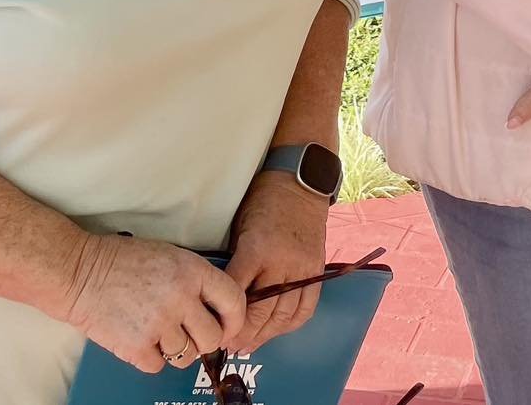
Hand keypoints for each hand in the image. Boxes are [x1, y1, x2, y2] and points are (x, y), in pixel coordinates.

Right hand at [56, 233, 246, 374]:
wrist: (80, 272)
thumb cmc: (123, 262)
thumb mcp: (169, 256)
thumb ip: (195, 280)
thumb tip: (218, 309)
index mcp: (192, 271)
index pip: (233, 301)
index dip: (234, 320)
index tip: (227, 327)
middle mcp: (180, 299)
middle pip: (212, 338)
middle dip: (203, 340)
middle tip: (188, 333)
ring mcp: (159, 324)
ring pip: (186, 356)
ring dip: (175, 349)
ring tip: (157, 330)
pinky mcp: (137, 346)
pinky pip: (158, 365)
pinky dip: (149, 356)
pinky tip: (139, 336)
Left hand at [223, 170, 330, 353]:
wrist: (300, 183)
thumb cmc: (262, 200)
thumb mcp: (240, 226)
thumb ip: (235, 260)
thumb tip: (220, 293)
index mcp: (257, 249)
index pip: (236, 292)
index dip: (224, 316)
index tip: (213, 329)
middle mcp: (282, 263)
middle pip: (261, 311)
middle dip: (243, 334)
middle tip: (229, 346)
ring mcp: (302, 269)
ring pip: (284, 315)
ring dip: (265, 335)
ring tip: (249, 345)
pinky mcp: (317, 271)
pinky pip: (306, 307)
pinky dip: (291, 324)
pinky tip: (276, 330)